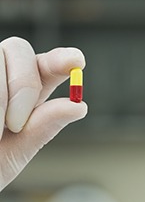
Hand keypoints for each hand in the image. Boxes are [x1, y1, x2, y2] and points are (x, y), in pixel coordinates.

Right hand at [0, 37, 87, 190]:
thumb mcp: (13, 152)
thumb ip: (42, 128)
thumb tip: (80, 106)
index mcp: (23, 94)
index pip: (45, 66)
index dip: (61, 59)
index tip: (76, 61)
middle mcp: (1, 77)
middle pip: (18, 48)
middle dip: (24, 83)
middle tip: (14, 124)